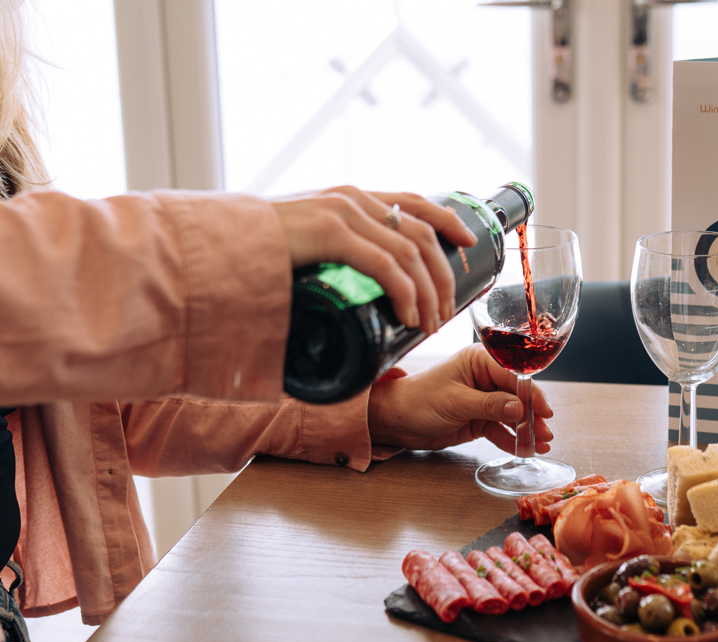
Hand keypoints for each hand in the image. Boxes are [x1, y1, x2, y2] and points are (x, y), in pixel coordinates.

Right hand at [270, 186, 476, 334]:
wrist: (207, 244)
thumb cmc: (251, 254)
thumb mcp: (301, 248)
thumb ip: (328, 258)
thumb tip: (350, 294)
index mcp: (346, 197)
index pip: (412, 201)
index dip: (446, 219)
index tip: (468, 242)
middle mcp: (349, 198)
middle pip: (422, 232)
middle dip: (443, 276)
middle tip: (445, 313)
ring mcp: (340, 212)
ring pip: (411, 251)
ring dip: (429, 293)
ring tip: (429, 325)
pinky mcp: (329, 233)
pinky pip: (387, 264)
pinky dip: (406, 293)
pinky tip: (409, 316)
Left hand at [366, 345, 554, 452]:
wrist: (396, 421)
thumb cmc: (418, 400)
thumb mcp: (456, 402)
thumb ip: (490, 405)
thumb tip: (519, 409)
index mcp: (479, 362)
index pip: (514, 375)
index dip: (531, 394)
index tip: (544, 410)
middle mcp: (484, 378)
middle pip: (518, 396)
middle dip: (533, 415)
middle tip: (545, 432)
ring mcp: (483, 400)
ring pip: (513, 415)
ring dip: (527, 429)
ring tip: (542, 444)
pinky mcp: (480, 419)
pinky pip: (501, 429)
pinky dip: (512, 440)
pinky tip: (525, 449)